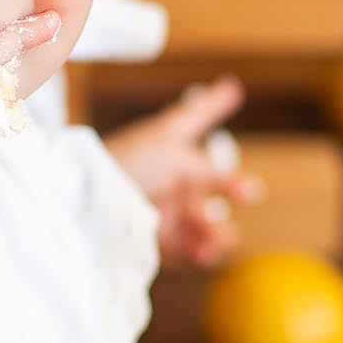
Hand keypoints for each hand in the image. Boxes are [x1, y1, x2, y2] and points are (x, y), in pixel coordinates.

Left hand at [102, 76, 262, 266]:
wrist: (88, 200)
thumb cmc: (128, 166)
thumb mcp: (178, 160)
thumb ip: (215, 176)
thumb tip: (253, 190)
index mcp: (168, 140)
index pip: (195, 116)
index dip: (212, 103)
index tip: (230, 88)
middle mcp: (167, 169)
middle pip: (208, 181)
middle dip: (231, 189)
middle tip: (250, 193)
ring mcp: (160, 200)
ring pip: (199, 216)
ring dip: (215, 227)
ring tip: (221, 236)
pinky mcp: (152, 231)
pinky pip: (183, 242)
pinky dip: (198, 248)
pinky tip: (207, 253)